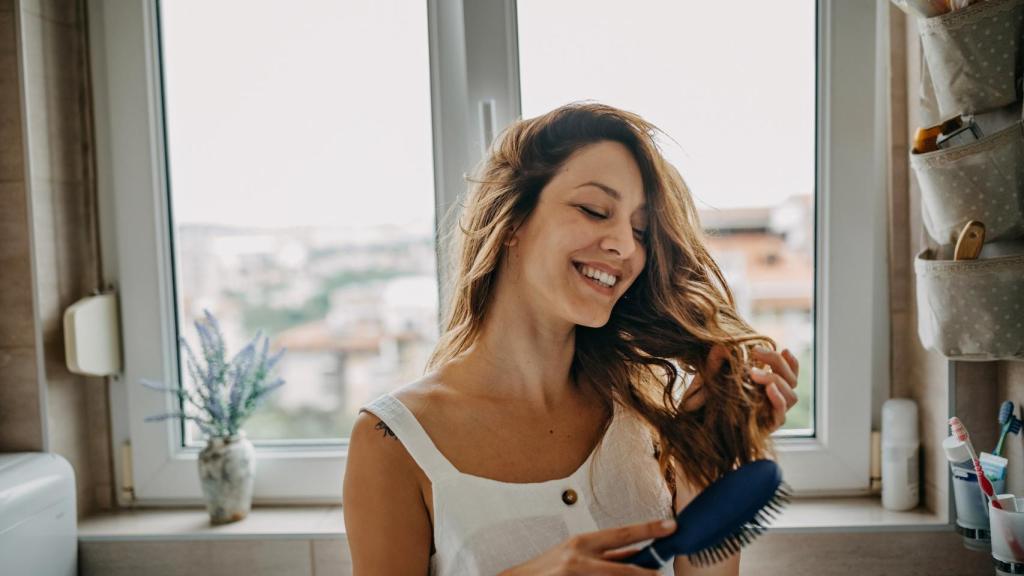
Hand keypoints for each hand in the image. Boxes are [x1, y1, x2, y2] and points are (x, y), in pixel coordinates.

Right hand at [499, 518, 676, 575]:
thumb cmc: (549, 569)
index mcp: (583, 543)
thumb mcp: (576, 554)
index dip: (649, 530)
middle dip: (647, 571)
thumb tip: (637, 553)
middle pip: (624, 566)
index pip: (623, 534)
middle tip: (663, 571)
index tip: (670, 526)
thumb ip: (606, 555)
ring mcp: (576, 574)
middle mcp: (580, 558)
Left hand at [680, 345, 799, 431]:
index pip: (790, 374)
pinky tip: (768, 389)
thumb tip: (721, 345)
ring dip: (776, 379)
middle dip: (777, 363)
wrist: (701, 430)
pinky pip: (781, 414)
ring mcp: (772, 413)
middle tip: (756, 352)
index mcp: (768, 387)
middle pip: (792, 380)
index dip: (791, 362)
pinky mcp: (768, 427)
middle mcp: (774, 400)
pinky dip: (778, 399)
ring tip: (753, 373)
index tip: (784, 349)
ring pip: (792, 396)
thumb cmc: (708, 402)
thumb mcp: (711, 379)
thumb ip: (716, 363)